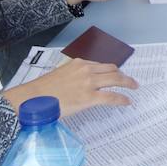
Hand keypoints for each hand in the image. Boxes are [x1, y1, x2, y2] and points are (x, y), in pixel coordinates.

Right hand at [3, 58, 137, 116]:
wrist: (33, 98)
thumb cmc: (42, 90)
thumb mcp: (59, 75)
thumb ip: (72, 77)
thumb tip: (78, 85)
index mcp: (78, 64)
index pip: (100, 65)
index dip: (111, 70)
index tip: (116, 74)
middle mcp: (86, 70)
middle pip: (112, 70)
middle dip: (123, 75)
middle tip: (130, 80)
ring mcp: (89, 83)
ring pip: (115, 80)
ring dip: (127, 83)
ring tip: (134, 87)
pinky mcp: (89, 97)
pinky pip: (111, 97)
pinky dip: (122, 99)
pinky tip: (127, 101)